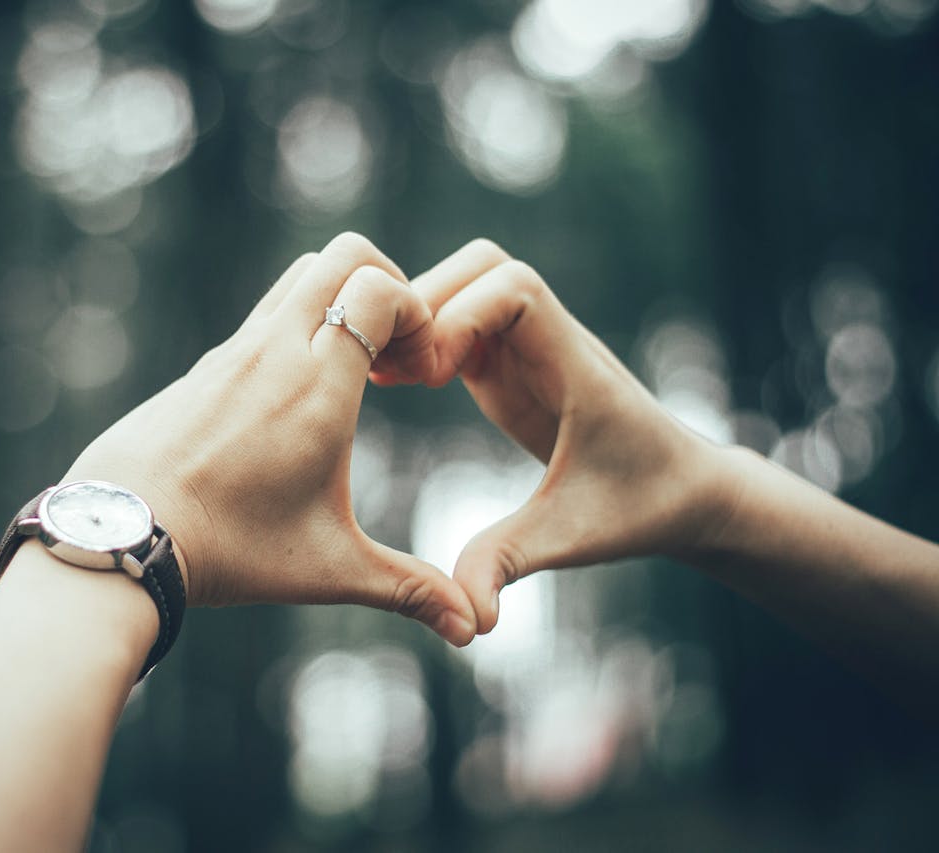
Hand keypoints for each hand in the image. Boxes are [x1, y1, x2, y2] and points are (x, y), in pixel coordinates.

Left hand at [58, 233, 478, 645]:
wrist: (122, 536)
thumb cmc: (230, 551)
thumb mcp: (329, 569)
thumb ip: (408, 589)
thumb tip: (472, 630)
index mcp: (318, 386)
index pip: (378, 289)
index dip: (415, 310)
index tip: (418, 367)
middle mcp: (275, 350)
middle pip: (340, 255)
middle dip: (384, 283)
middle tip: (393, 351)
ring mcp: (232, 351)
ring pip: (296, 276)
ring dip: (336, 300)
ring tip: (348, 371)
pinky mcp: (203, 366)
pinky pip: (260, 315)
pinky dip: (294, 327)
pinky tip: (294, 396)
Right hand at [384, 239, 733, 633]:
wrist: (683, 491)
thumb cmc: (638, 507)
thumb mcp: (569, 536)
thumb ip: (511, 562)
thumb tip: (469, 618)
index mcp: (573, 363)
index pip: (517, 288)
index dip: (464, 314)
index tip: (434, 375)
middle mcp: (550, 340)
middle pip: (482, 264)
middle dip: (428, 301)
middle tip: (395, 371)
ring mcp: (528, 347)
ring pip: (465, 283)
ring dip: (420, 315)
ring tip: (386, 375)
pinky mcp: (510, 363)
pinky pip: (458, 321)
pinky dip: (422, 337)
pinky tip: (395, 383)